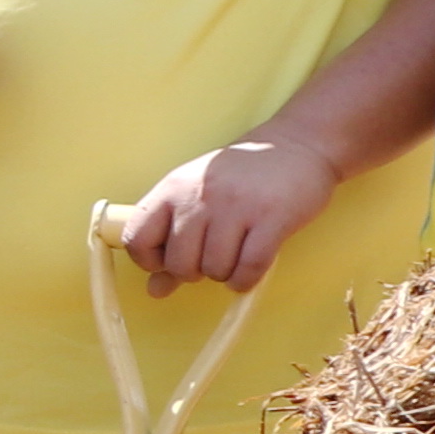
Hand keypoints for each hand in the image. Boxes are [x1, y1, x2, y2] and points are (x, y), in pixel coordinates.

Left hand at [115, 137, 329, 294]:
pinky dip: (245, 280)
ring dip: (224, 274)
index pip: (136, 239)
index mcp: (173, 188)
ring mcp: (236, 206)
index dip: (150, 261)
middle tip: (210, 258)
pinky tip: (248, 272)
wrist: (297, 144)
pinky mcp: (271, 218)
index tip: (169, 260)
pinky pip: (249, 269)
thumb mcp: (198, 197)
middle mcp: (200, 196)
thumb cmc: (241, 176)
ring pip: (214, 270)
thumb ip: (173, 240)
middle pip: (179, 264)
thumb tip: (156, 289)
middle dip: (194, 273)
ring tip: (234, 257)